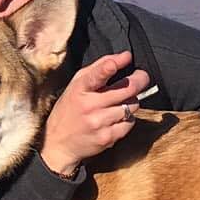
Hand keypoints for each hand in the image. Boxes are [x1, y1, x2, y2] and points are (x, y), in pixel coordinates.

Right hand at [39, 51, 151, 175]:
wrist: (57, 143)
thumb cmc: (69, 110)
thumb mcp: (76, 85)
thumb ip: (99, 68)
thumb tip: (124, 56)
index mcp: (79, 89)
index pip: (96, 75)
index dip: (110, 66)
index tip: (125, 57)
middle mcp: (89, 105)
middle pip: (127, 89)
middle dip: (140, 80)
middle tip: (141, 77)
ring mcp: (99, 122)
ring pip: (132, 105)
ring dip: (131, 102)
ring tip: (120, 102)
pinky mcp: (107, 137)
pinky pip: (130, 122)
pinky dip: (128, 118)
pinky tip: (116, 118)